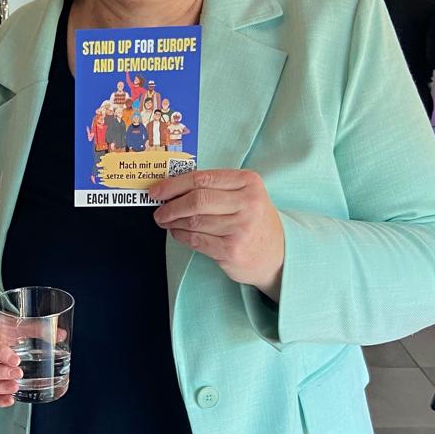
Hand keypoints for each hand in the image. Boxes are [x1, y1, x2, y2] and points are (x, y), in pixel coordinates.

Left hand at [152, 168, 285, 298]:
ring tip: (166, 221)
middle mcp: (247, 203)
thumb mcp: (245, 196)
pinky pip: (195, 239)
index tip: (157, 190)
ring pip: (193, 221)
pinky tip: (177, 233)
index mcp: (248, 182)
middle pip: (197, 200)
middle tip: (159, 210)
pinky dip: (180, 235)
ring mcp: (240, 228)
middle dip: (171, 205)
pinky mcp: (231, 250)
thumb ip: (215, 188)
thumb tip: (171, 188)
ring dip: (173, 221)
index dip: (174, 185)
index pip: (202, 178)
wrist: (278, 255)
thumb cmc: (254, 221)